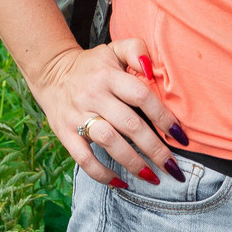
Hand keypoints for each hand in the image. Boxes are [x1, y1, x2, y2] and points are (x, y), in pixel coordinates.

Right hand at [32, 37, 183, 188]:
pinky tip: (120, 183)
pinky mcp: (65, 133)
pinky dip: (102, 174)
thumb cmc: (92, 65)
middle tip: (173, 167)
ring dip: (133, 163)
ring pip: (109, 142)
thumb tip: (152, 70)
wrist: (50, 71)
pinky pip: (84, 158)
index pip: (142, 96)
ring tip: (153, 178)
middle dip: (155, 149)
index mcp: (109, 75)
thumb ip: (137, 49)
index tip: (180, 137)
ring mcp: (78, 115)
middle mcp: (94, 95)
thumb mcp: (114, 49)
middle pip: (130, 124)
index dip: (163, 117)